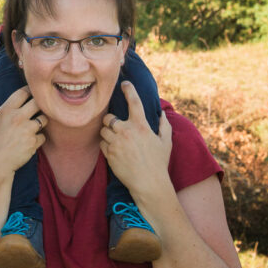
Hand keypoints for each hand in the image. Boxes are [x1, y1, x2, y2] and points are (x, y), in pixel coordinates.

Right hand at [0, 88, 44, 174]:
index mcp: (4, 111)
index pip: (23, 92)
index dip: (29, 92)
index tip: (30, 95)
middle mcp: (18, 117)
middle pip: (38, 102)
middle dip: (39, 105)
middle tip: (37, 109)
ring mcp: (27, 130)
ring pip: (44, 119)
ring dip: (41, 122)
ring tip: (35, 127)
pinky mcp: (33, 142)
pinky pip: (42, 136)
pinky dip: (38, 139)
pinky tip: (31, 142)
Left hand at [100, 81, 171, 195]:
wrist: (149, 184)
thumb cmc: (159, 163)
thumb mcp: (165, 142)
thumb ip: (163, 126)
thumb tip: (162, 114)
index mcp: (141, 126)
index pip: (134, 102)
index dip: (129, 90)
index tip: (124, 84)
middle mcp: (126, 131)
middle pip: (108, 117)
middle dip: (110, 121)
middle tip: (116, 126)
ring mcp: (116, 142)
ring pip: (103, 130)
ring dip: (107, 134)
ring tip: (116, 141)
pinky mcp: (109, 153)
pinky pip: (102, 144)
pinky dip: (106, 146)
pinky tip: (115, 151)